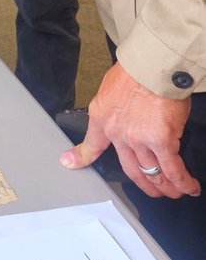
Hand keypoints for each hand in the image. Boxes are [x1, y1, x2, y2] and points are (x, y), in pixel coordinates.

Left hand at [60, 62, 199, 198]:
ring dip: (165, 186)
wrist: (149, 67)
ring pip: (153, 174)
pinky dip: (182, 181)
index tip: (70, 163)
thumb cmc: (134, 71)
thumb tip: (128, 113)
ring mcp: (139, 141)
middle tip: (153, 190)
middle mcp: (118, 134)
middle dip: (144, 184)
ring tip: (174, 192)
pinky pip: (172, 170)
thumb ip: (116, 106)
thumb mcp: (111, 88)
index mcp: (102, 118)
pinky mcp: (162, 142)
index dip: (81, 157)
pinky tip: (188, 186)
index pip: (91, 143)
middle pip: (130, 169)